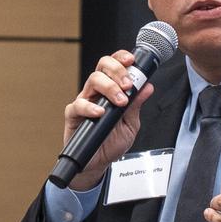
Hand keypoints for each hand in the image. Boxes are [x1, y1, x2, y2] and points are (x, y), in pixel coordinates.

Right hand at [63, 51, 156, 190]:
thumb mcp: (131, 124)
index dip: (121, 58)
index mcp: (110, 90)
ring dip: (109, 87)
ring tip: (120, 101)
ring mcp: (84, 102)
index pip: (113, 66)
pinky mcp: (74, 116)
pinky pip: (78, 105)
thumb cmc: (112, 142)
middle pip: (102, 67)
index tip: (131, 61)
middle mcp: (96, 93)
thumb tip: (147, 88)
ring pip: (92, 81)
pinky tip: (100, 112)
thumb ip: (136, 105)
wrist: (99, 163)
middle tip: (128, 85)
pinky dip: (89, 107)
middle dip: (117, 71)